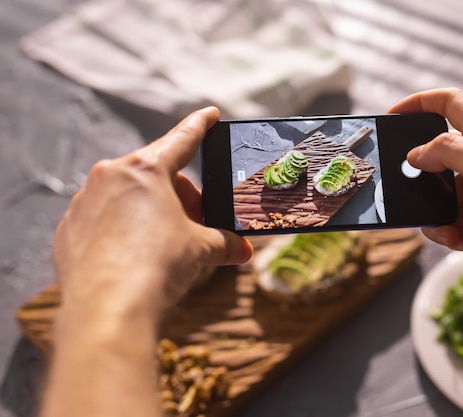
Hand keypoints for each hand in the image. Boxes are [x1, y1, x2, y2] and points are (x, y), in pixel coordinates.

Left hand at [54, 106, 252, 312]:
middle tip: (197, 226)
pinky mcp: (69, 229)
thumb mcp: (200, 250)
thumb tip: (243, 252)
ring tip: (166, 248)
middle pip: (157, 176)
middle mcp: (109, 177)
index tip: (209, 114)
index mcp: (145, 171)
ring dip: (153, 214)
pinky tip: (136, 259)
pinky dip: (124, 231)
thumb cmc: (156, 267)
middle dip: (182, 198)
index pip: (181, 140)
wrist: (108, 309)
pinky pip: (105, 220)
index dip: (200, 126)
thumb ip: (224, 243)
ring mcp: (84, 202)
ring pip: (129, 198)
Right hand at [388, 88, 462, 278]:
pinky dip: (458, 232)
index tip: (394, 116)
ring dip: (440, 217)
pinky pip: (459, 219)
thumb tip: (416, 155)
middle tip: (411, 194)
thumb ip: (448, 151)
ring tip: (450, 232)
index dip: (418, 103)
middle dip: (421, 179)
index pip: (446, 102)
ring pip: (444, 195)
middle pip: (437, 157)